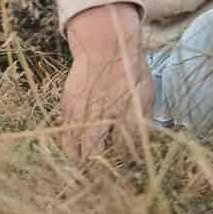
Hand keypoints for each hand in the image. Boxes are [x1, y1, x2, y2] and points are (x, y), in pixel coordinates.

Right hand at [60, 2, 153, 160]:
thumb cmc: (131, 69)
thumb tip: (146, 141)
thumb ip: (146, 119)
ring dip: (82, 159)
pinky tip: (75, 148)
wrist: (106, 46)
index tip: (126, 163)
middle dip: (100, 165)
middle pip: (97, 156)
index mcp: (129, 117)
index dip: (126, 160)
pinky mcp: (69, 108)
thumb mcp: (147, 92)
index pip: (126, 152)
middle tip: (103, 167)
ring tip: (87, 161)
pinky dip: (69, 145)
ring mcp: (84, 114)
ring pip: (77, 150)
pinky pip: (65, 135)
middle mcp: (105, 118)